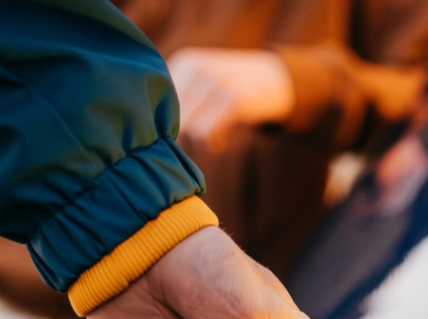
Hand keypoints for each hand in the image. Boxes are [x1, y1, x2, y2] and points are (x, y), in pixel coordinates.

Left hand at [167, 48, 294, 152]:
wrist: (273, 81)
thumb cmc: (231, 92)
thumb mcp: (202, 86)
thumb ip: (178, 102)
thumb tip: (154, 138)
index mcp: (183, 63)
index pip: (156, 104)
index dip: (163, 127)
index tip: (181, 135)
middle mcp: (195, 68)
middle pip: (168, 119)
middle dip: (180, 139)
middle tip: (198, 143)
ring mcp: (214, 82)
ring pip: (184, 130)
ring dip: (196, 145)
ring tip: (210, 142)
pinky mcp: (232, 100)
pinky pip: (204, 135)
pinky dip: (210, 146)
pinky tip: (220, 143)